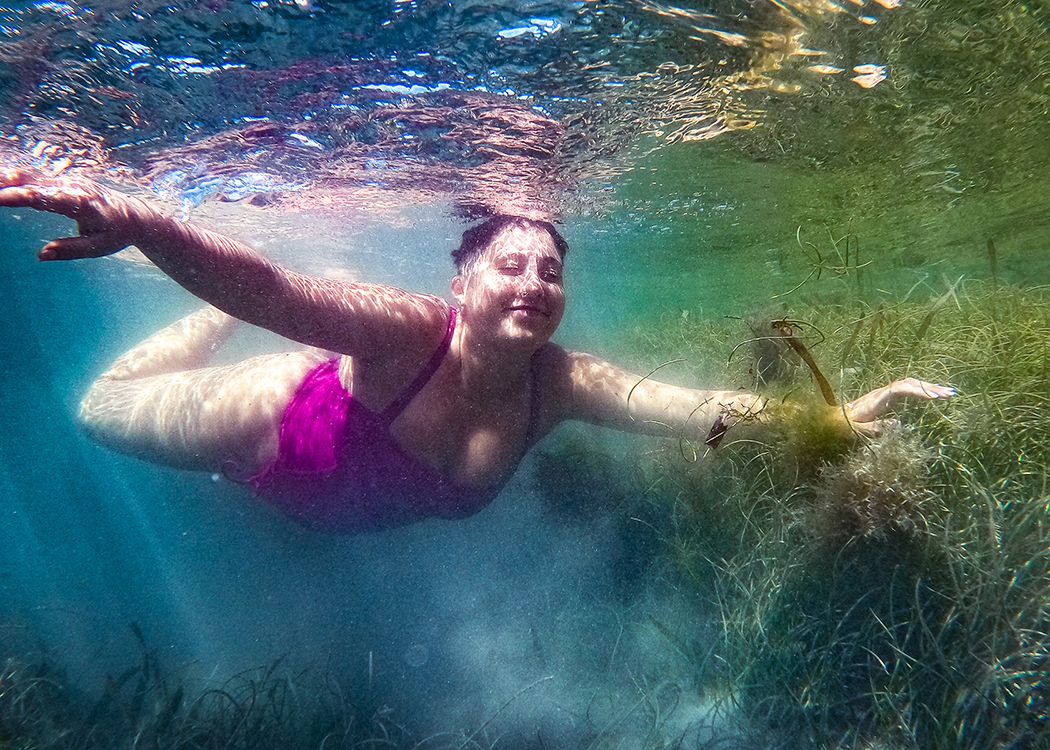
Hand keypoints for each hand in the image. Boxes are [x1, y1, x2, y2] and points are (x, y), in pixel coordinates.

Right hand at [0, 168, 158, 259]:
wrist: (134, 215)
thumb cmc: (116, 234)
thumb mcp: (99, 247)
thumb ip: (71, 250)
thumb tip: (42, 255)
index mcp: (82, 202)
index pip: (46, 198)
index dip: (21, 197)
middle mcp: (73, 186)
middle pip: (33, 182)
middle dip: (5, 184)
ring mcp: (67, 181)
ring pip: (30, 176)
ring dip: (6, 178)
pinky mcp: (62, 181)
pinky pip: (34, 177)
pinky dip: (13, 179)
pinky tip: (0, 180)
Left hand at [842, 377, 953, 436]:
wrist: (835, 419)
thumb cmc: (845, 425)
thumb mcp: (858, 430)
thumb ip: (875, 428)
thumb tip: (898, 424)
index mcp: (876, 399)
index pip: (900, 388)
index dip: (917, 390)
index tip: (933, 397)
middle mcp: (882, 392)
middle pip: (909, 383)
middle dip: (929, 387)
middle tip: (950, 394)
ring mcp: (886, 393)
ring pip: (910, 384)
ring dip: (928, 387)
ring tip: (949, 392)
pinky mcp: (887, 397)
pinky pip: (907, 389)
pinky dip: (921, 390)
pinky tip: (934, 394)